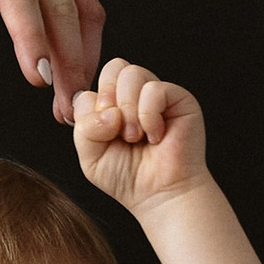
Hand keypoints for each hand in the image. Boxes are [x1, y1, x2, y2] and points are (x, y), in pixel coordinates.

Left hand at [74, 58, 210, 214]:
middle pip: (114, 67)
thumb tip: (109, 109)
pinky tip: (155, 136)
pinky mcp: (179, 99)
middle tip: (118, 131)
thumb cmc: (128, 178)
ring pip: (132, 74)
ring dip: (129, 111)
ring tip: (136, 137)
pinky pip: (154, 89)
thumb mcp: (91, 156)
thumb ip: (84, 128)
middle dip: (109, 100)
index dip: (93, 110)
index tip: (104, 135)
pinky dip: (148, 116)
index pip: (93, 86)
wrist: (159, 196)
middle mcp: (134, 95)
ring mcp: (157, 95)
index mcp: (112, 105)